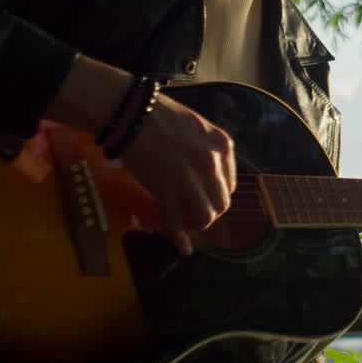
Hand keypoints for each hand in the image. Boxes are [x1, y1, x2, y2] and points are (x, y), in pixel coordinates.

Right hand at [119, 92, 235, 256]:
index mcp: (222, 145)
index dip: (217, 194)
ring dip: (198, 224)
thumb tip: (207, 173)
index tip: (206, 197)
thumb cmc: (160, 114)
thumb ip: (207, 149)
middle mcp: (211, 164)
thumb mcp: (197, 126)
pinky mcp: (165, 191)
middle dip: (210, 211)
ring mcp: (189, 180)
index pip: (230, 184)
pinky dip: (180, 240)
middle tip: (196, 212)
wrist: (131, 112)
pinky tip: (183, 249)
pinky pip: (176, 223)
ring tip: (189, 226)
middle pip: (221, 203)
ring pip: (205, 216)